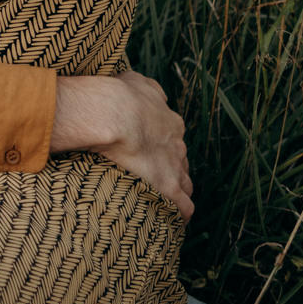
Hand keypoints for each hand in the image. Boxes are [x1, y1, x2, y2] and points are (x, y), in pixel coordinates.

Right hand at [92, 71, 192, 221]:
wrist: (116, 113)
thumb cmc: (120, 96)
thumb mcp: (135, 81)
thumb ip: (147, 87)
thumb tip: (150, 90)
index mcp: (170, 122)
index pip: (173, 140)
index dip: (164, 148)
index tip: (152, 153)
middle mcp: (177, 145)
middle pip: (181, 162)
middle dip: (172, 169)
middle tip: (156, 177)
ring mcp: (175, 167)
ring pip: (186, 184)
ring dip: (178, 193)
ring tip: (165, 203)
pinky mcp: (169, 187)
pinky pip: (183, 207)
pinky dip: (181, 214)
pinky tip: (176, 222)